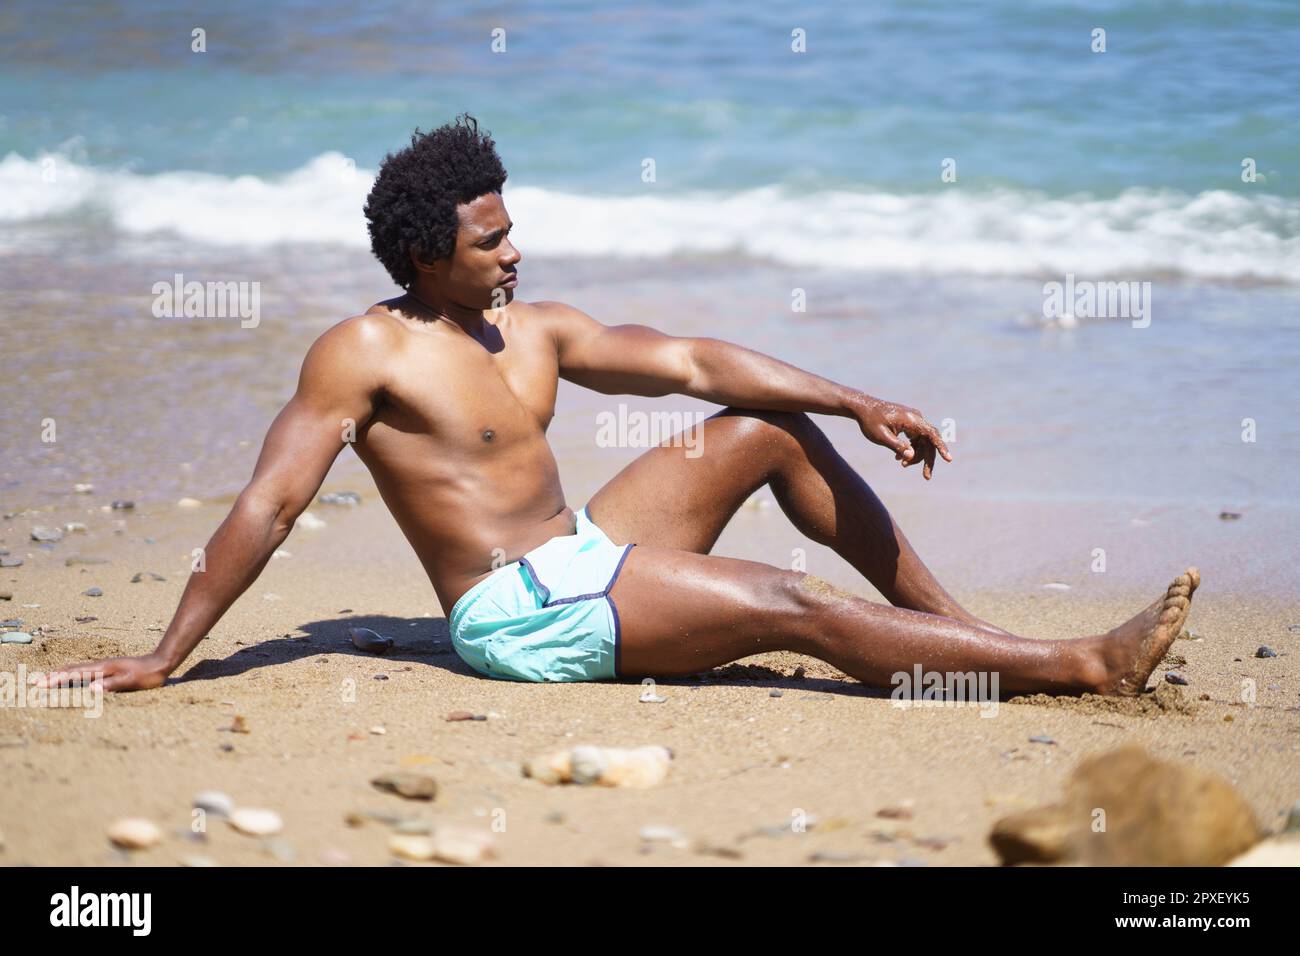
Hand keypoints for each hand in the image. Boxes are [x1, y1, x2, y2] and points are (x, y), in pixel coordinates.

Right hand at [31, 653, 171, 692]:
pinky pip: (84, 670)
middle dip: (52, 676)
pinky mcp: (108, 668)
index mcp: (103, 669)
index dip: (56, 679)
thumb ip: (112, 685)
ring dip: (60, 673)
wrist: (161, 662)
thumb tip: (91, 689)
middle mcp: (100, 665)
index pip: (74, 674)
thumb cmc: (148, 675)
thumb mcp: (131, 681)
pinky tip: (71, 677)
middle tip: (34, 682)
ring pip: (76, 669)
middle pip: (71, 669)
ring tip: (46, 678)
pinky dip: (72, 673)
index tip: (40, 684)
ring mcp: (104, 666)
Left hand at [852, 395, 951, 479]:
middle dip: (926, 460)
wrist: (863, 407)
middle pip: (929, 442)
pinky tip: (898, 458)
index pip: (932, 435)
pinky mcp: (910, 423)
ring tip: (902, 465)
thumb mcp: (881, 436)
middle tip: (926, 477)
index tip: (948, 459)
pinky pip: (916, 438)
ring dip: (915, 455)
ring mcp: (914, 420)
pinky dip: (910, 449)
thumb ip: (897, 446)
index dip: (941, 448)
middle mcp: (916, 418)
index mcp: (911, 420)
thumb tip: (911, 456)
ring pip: (922, 442)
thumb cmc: (870, 421)